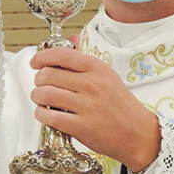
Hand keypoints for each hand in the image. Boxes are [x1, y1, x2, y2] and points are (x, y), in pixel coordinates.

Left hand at [29, 47, 160, 171]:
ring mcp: (87, 106)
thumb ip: (85, 59)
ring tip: (41, 101)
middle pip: (47, 75)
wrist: (138, 134)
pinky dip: (41, 115)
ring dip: (37, 98)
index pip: (61, 55)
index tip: (35, 62)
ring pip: (45, 95)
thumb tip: (71, 38)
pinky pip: (49, 117)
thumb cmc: (120, 105)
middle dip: (38, 81)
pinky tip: (45, 115)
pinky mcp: (82, 127)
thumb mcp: (107, 75)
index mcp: (97, 68)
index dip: (41, 57)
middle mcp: (92, 84)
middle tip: (41, 86)